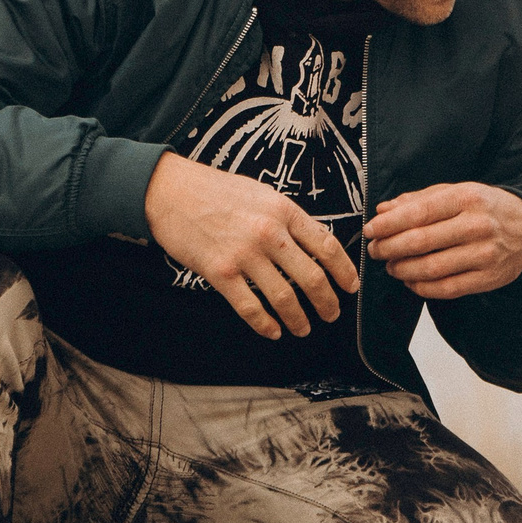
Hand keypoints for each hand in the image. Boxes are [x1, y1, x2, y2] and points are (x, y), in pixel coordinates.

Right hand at [143, 153, 361, 338]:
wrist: (171, 191)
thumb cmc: (215, 190)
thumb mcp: (261, 193)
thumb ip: (286, 218)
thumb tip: (312, 242)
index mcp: (283, 210)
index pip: (327, 245)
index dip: (344, 271)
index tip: (350, 286)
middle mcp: (269, 233)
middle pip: (312, 277)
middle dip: (328, 302)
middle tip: (332, 313)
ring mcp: (245, 254)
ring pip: (285, 298)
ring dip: (299, 319)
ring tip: (303, 328)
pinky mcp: (220, 273)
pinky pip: (251, 308)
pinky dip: (266, 325)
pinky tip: (273, 331)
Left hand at [362, 182, 521, 299]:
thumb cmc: (485, 208)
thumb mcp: (456, 192)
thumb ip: (419, 200)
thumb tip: (383, 210)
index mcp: (466, 197)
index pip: (419, 212)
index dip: (389, 224)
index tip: (371, 230)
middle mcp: (477, 225)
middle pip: (420, 241)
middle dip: (389, 248)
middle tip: (375, 251)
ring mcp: (484, 254)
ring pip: (430, 268)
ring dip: (402, 269)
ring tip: (391, 266)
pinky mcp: (488, 278)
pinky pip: (446, 288)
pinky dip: (421, 287)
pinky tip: (410, 280)